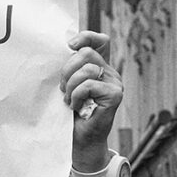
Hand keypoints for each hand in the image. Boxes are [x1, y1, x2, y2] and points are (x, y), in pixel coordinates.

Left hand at [60, 31, 121, 171]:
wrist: (80, 140)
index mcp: (99, 66)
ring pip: (88, 68)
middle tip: (62, 88)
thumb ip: (70, 68)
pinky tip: (76, 106)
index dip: (86, 37)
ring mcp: (115, 82)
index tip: (70, 45)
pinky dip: (77, 95)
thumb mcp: (68, 85)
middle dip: (67, 69)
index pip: (99, 40)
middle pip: (87, 53)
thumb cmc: (72, 114)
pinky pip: (90, 84)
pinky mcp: (115, 94)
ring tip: (68, 99)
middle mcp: (110, 72)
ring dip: (71, 85)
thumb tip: (61, 50)